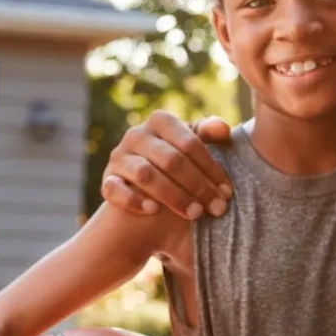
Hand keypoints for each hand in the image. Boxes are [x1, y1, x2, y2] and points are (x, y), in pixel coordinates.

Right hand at [100, 112, 233, 218]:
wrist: (144, 187)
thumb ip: (208, 134)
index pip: (190, 143)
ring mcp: (119, 157)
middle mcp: (136, 134)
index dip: (212, 169)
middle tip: (217, 209)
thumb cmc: (178, 161)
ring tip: (194, 214)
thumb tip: (223, 130)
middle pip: (171, 160)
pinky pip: (115, 189)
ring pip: (146, 174)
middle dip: (198, 186)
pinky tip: (153, 211)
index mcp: (161, 121)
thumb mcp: (192, 146)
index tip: (228, 193)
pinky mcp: (107, 180)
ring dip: (173, 196)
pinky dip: (133, 200)